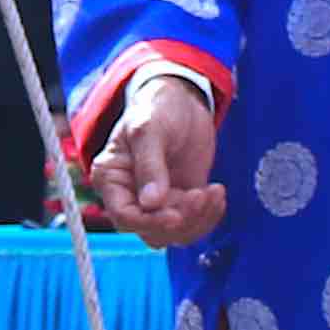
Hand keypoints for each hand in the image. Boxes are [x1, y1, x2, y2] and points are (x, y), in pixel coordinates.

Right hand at [86, 72, 224, 245]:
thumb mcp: (149, 128)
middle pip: (152, 230)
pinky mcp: (181, 200)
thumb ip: (149, 164)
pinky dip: (208, 215)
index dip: (149, 222)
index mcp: (112, 178)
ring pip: (175, 232)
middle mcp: (131, 195)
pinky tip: (217, 193)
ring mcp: (157, 201)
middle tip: (201, 195)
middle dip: (180, 219)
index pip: (124, 216)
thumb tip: (151, 203)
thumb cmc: (157, 106)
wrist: (182, 97)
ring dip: (198, 219)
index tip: (175, 215)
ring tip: (214, 191)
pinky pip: (193, 222)